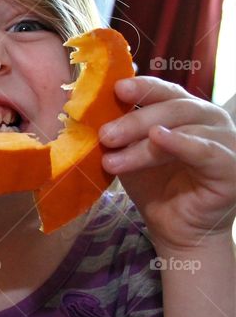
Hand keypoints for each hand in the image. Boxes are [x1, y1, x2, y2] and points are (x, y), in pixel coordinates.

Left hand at [99, 76, 235, 250]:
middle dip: (135, 120)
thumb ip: (121, 130)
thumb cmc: (154, 186)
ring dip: (144, 144)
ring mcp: (227, 141)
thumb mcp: (130, 152)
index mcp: (187, 110)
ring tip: (112, 159)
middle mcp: (211, 120)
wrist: (175, 229)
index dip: (142, 87)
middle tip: (105, 135)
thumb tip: (93, 109)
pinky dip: (181, 142)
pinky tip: (159, 138)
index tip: (115, 88)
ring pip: (183, 130)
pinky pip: (205, 151)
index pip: (165, 90)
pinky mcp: (231, 167)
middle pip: (174, 107)